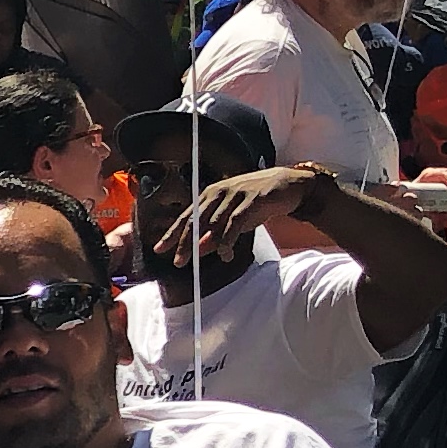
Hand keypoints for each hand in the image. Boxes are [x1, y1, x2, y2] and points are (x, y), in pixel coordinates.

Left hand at [172, 164, 317, 263]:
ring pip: (214, 222)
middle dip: (184, 242)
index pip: (186, 217)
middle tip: (177, 262)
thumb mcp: (231, 220)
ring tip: (204, 261)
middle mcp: (218, 191)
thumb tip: (197, 250)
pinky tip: (226, 253)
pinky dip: (229, 239)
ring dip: (209, 245)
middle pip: (196, 220)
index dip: (172, 233)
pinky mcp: (253, 198)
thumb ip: (214, 233)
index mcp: (209, 195)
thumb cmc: (255, 203)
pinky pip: (235, 221)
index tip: (158, 249)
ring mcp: (235, 193)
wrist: (288, 185)